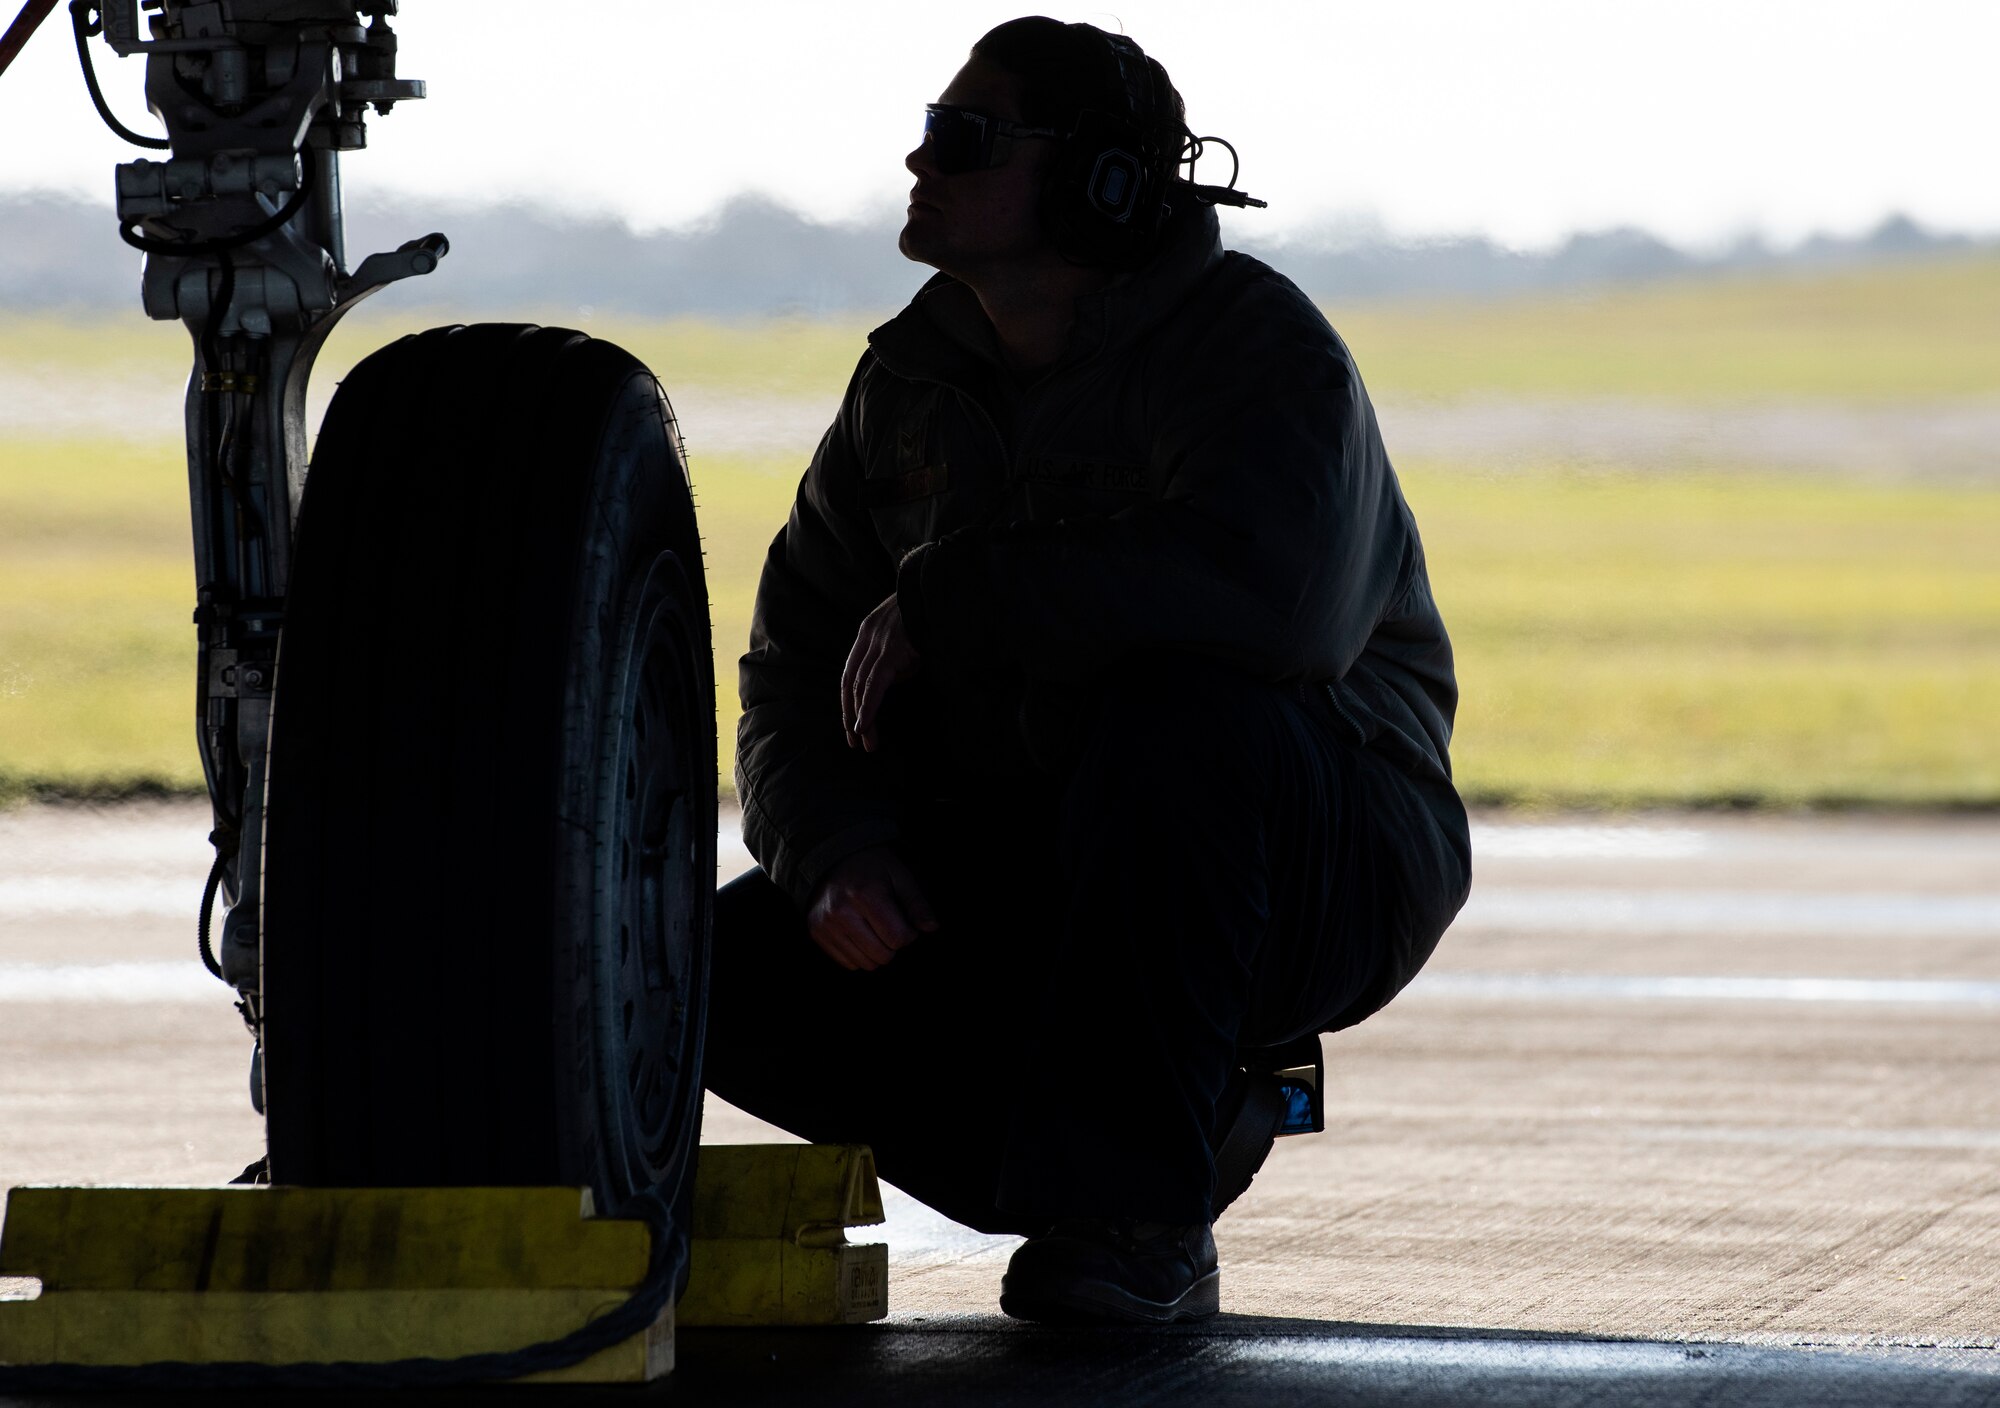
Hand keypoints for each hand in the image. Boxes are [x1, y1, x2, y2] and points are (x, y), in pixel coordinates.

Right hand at [805, 845, 939, 970]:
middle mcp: (841, 912)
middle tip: (889, 925)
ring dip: (876, 952)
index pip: (897, 937)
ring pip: (865, 964)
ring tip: (873, 929)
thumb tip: (931, 927)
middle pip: (882, 956)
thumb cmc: (871, 867)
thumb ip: (917, 903)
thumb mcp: (899, 876)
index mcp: (865, 894)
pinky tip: (859, 933)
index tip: (905, 922)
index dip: (909, 934)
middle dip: (893, 945)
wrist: (831, 859)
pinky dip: (859, 954)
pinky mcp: (816, 933)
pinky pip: (848, 963)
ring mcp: (826, 925)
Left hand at [841, 593, 920, 751]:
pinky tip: (864, 726)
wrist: (946, 590)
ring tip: (864, 742)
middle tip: (854, 740)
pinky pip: (874, 685)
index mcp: (869, 631)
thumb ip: (898, 657)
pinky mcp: (891, 650)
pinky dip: (867, 708)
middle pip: (849, 681)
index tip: (853, 722)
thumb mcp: (909, 635)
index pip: (851, 671)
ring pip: (859, 687)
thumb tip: (896, 678)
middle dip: (849, 713)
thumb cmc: (933, 614)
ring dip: (859, 717)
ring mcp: (878, 642)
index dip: (849, 699)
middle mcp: (868, 636)